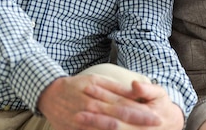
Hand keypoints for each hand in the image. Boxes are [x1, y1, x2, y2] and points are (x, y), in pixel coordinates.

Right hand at [38, 75, 170, 129]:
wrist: (49, 94)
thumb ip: (115, 88)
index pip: (124, 104)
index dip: (141, 112)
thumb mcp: (95, 80)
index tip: (156, 116)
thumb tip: (135, 91)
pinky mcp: (76, 129)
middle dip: (138, 123)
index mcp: (99, 93)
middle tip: (156, 124)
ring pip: (107, 127)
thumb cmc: (77, 86)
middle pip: (119, 117)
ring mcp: (83, 120)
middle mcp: (92, 107)